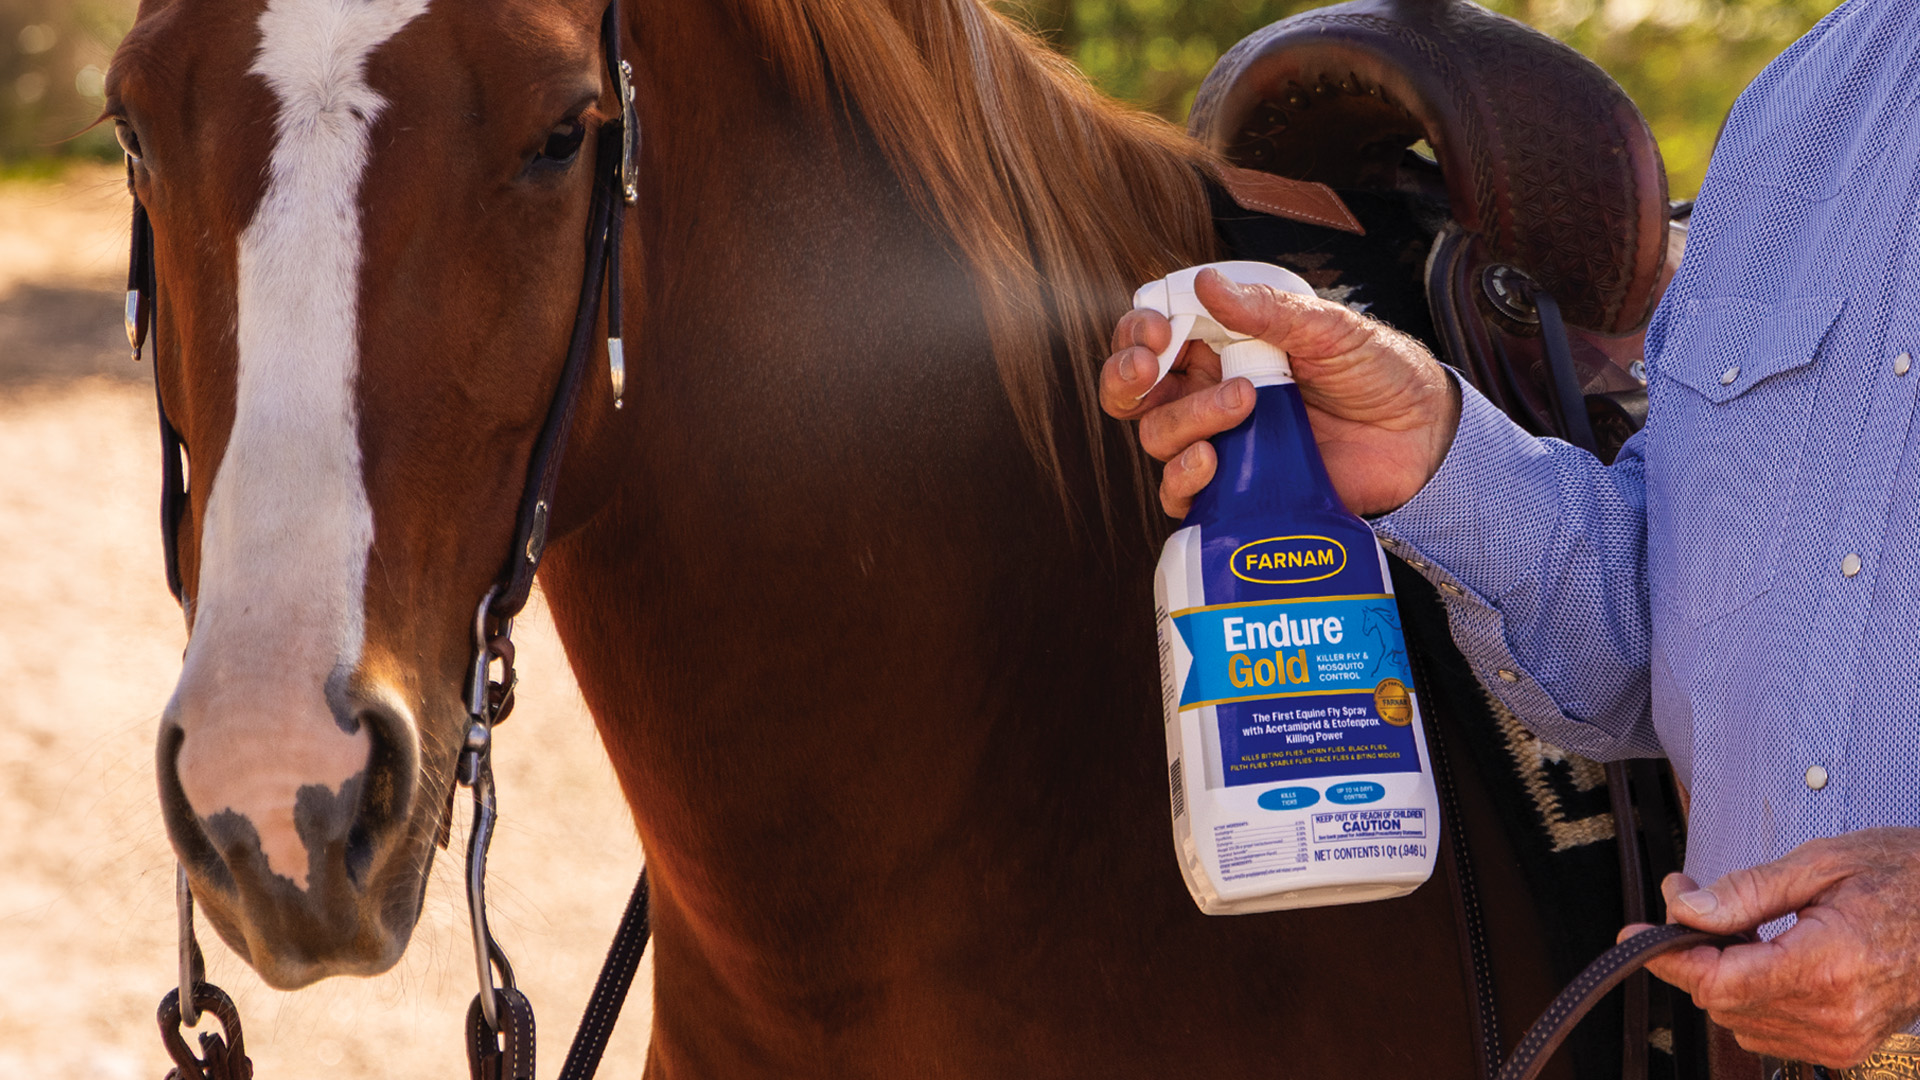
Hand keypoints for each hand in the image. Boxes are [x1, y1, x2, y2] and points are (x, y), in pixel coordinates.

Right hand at [1099, 269, 1460, 517]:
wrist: (1420, 438)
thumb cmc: (1376, 372)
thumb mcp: (1326, 327)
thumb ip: (1266, 309)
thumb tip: (1205, 283)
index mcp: (1222, 345)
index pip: (1152, 336)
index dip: (1138, 333)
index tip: (1158, 332)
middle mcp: (1209, 391)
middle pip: (1133, 390)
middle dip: (1126, 376)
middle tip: (1151, 366)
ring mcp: (1219, 440)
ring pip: (1157, 435)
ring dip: (1185, 418)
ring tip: (1244, 403)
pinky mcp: (1234, 489)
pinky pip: (1180, 493)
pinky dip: (1183, 477)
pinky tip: (1213, 461)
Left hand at [1616, 828, 1919, 1065]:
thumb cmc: (1904, 877)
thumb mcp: (1820, 864)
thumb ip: (1745, 891)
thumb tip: (1685, 909)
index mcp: (1828, 966)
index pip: (1719, 981)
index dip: (1670, 957)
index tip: (1636, 932)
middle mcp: (1836, 1015)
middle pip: (1722, 1002)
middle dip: (1695, 954)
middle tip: (1697, 904)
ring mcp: (1843, 1039)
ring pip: (1739, 1020)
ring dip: (1724, 976)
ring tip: (1746, 930)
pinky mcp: (1847, 1047)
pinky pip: (1770, 1031)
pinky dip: (1753, 996)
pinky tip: (1769, 958)